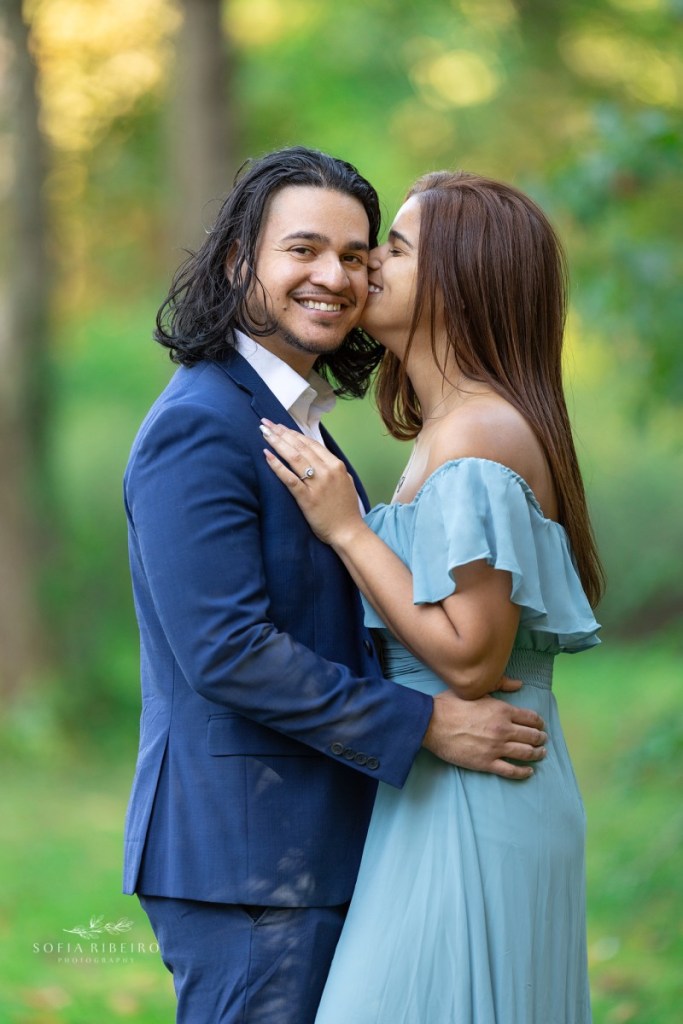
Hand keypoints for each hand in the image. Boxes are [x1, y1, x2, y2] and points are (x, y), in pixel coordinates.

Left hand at [261, 419, 364, 545]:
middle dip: (281, 433)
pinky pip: (289, 478)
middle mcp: (327, 471)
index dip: (293, 433)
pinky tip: (267, 455)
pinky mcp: (307, 498)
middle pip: (300, 446)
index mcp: (336, 465)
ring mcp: (317, 484)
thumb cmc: (345, 509)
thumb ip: (332, 467)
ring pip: (294, 457)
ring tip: (264, 433)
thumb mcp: (345, 481)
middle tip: (266, 424)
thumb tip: (316, 456)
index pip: (310, 443)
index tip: (280, 426)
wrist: (348, 531)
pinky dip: (277, 466)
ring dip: (277, 443)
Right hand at [423, 688, 546, 779]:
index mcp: (502, 711)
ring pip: (526, 753)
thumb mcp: (477, 690)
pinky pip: (511, 770)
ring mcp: (496, 748)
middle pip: (531, 736)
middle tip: (543, 739)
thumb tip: (519, 684)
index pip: (530, 718)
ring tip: (541, 754)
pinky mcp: (487, 763)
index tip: (540, 724)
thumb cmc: (452, 704)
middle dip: (540, 738)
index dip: (538, 722)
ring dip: (537, 754)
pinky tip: (529, 771)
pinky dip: (524, 772)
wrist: (432, 724)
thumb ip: (500, 685)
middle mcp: (503, 730)